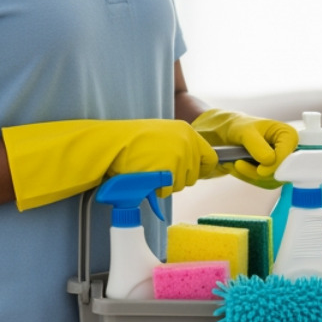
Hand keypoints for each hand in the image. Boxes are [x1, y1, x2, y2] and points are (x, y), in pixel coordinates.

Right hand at [2, 118, 217, 209]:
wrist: (111, 143)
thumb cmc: (130, 140)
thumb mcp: (160, 135)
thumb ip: (178, 146)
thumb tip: (191, 164)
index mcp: (186, 131)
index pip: (209, 158)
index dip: (200, 169)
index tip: (192, 173)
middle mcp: (187, 143)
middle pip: (193, 176)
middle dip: (177, 179)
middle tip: (157, 171)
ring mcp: (178, 157)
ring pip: (180, 185)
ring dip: (165, 184)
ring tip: (148, 171)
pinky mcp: (168, 171)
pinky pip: (167, 190)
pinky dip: (156, 189)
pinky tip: (144, 177)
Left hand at [189, 109, 298, 187]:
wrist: (229, 134)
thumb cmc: (239, 127)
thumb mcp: (244, 132)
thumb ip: (257, 145)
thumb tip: (270, 161)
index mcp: (288, 135)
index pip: (289, 157)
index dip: (275, 166)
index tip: (260, 170)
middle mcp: (289, 150)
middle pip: (281, 172)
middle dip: (257, 172)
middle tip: (238, 164)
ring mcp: (282, 163)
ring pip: (271, 181)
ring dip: (250, 175)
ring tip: (235, 163)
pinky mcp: (273, 173)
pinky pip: (264, 184)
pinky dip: (248, 178)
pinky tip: (239, 167)